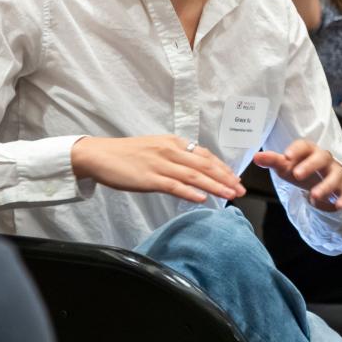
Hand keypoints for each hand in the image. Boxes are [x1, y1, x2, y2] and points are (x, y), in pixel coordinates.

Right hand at [70, 135, 244, 202]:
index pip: (204, 155)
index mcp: (173, 143)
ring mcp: (160, 164)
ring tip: (230, 195)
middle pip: (204, 165)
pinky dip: (190, 192)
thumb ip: (174, 156)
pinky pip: (174, 186)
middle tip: (241, 189)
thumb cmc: (126, 154)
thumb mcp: (155, 149)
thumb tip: (194, 169)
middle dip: (226, 177)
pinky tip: (203, 198)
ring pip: (194, 176)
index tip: (236, 178)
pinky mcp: (149, 178)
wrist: (99, 155)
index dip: (222, 167)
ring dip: (215, 186)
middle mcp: (170, 151)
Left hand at [252, 139, 341, 211]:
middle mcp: (324, 159)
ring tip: (313, 197)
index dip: (296, 150)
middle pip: (321, 157)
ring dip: (325, 186)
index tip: (286, 156)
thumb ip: (272, 161)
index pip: (304, 146)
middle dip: (310, 166)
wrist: (322, 179)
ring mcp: (336, 172)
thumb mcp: (286, 166)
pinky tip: (336, 206)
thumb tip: (256, 157)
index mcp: (309, 150)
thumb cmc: (302, 168)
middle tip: (297, 175)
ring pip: (334, 176)